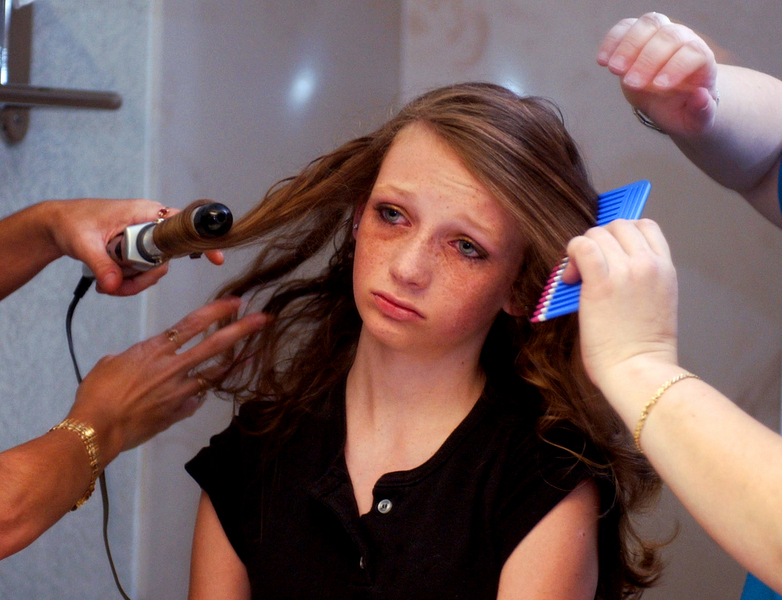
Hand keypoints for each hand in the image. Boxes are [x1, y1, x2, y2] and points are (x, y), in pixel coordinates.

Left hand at [44, 198, 224, 295]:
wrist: (58, 224)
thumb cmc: (72, 223)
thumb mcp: (84, 244)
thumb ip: (101, 265)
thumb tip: (113, 286)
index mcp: (145, 212)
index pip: (184, 224)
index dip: (201, 242)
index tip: (216, 258)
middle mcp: (150, 224)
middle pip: (166, 259)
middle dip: (143, 278)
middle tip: (117, 285)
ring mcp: (145, 238)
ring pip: (155, 269)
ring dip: (133, 283)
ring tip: (106, 285)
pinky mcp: (139, 249)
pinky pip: (144, 271)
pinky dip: (128, 282)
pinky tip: (109, 282)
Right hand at [66, 297, 264, 464]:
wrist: (97, 428)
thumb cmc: (97, 394)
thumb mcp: (110, 364)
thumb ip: (132, 357)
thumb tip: (138, 362)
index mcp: (155, 349)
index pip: (193, 323)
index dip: (217, 311)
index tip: (236, 302)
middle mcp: (173, 367)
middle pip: (215, 344)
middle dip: (242, 329)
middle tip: (263, 320)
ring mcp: (180, 391)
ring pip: (215, 373)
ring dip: (234, 362)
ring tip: (253, 353)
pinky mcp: (179, 412)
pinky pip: (197, 400)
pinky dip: (201, 395)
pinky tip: (204, 393)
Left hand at [562, 219, 678, 386]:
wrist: (639, 370)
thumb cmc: (642, 347)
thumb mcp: (657, 302)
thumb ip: (642, 278)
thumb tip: (612, 264)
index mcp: (665, 268)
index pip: (645, 226)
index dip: (622, 235)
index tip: (611, 256)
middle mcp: (648, 264)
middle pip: (619, 225)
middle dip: (600, 241)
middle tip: (590, 268)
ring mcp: (627, 270)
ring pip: (597, 233)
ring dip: (583, 250)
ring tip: (578, 277)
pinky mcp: (602, 282)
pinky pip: (582, 246)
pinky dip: (572, 254)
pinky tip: (571, 277)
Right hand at [597, 13, 718, 135]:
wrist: (668, 101)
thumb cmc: (683, 110)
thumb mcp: (696, 120)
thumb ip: (702, 112)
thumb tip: (701, 97)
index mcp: (701, 61)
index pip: (694, 53)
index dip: (677, 66)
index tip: (659, 87)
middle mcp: (683, 41)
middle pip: (669, 36)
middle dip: (648, 59)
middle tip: (632, 84)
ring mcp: (659, 34)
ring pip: (648, 24)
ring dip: (628, 46)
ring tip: (615, 69)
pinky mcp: (637, 36)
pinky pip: (625, 28)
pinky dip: (612, 41)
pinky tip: (602, 61)